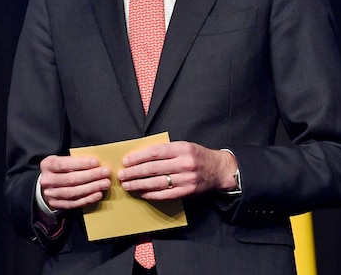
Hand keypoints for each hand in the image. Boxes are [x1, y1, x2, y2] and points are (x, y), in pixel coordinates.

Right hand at [39, 155, 111, 210]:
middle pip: (71, 179)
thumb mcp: (60, 160)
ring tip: (105, 183)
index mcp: (47, 165)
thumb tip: (95, 163)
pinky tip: (98, 194)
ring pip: (74, 192)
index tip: (96, 162)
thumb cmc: (58, 170)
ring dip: (92, 188)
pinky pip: (74, 203)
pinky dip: (88, 199)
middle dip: (91, 175)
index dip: (81, 164)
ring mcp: (51, 194)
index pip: (64, 164)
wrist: (47, 186)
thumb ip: (74, 161)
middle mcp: (47, 180)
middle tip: (105, 173)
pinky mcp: (57, 205)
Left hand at [116, 141, 236, 200]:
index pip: (154, 153)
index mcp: (181, 148)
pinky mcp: (187, 191)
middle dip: (134, 172)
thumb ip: (165, 150)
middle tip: (121, 175)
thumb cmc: (196, 156)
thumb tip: (139, 157)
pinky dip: (151, 194)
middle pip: (153, 169)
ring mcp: (186, 179)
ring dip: (139, 184)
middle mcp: (184, 163)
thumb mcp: (183, 146)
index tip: (125, 161)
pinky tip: (141, 193)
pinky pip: (166, 194)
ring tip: (127, 185)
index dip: (138, 157)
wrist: (219, 169)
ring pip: (157, 183)